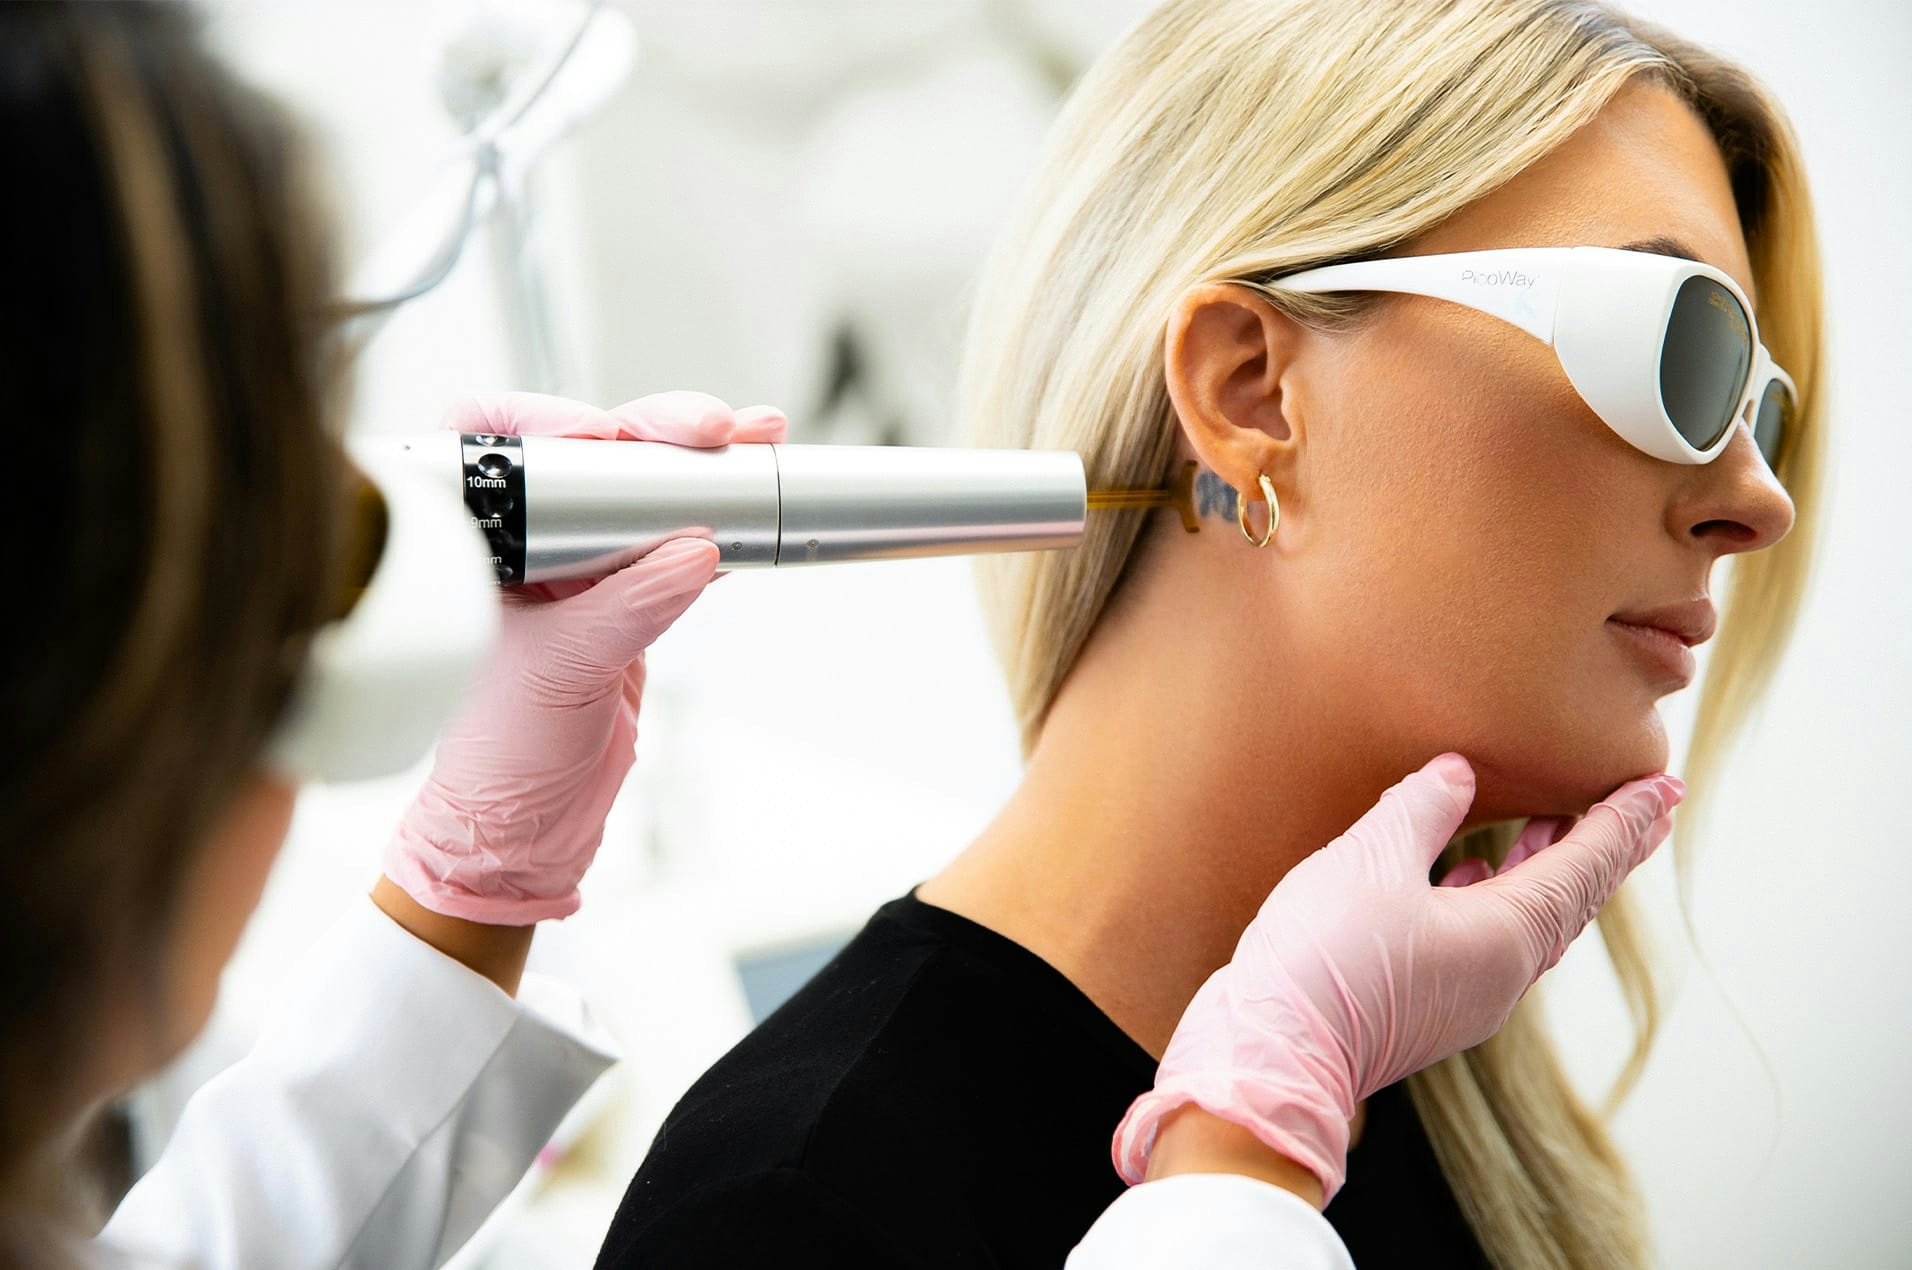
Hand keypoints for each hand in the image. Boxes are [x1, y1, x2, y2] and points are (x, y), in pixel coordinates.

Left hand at [383, 391, 786, 924]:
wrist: (526, 833)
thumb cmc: (500, 763)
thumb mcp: (563, 674)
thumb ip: (628, 607)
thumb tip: (693, 550)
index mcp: (472, 545)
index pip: (493, 441)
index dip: (548, 419)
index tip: (603, 436)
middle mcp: (518, 544)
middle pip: (586, 451)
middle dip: (650, 429)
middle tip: (704, 431)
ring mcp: (575, 569)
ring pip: (637, 487)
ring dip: (696, 459)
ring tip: (747, 437)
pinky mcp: (623, 599)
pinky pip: (672, 538)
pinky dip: (715, 513)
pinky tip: (751, 485)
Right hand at [1112, 752, 1680, 1201]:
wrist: (1270, 1056)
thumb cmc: (1326, 956)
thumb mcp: (1371, 858)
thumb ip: (1420, 808)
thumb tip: (1456, 773)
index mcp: (1507, 934)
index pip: (1585, 865)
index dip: (1623, 821)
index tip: (1664, 788)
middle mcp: (1501, 974)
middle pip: (1568, 900)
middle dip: (1600, 848)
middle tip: (1640, 807)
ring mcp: (1464, 999)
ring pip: (1527, 925)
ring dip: (1545, 871)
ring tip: (1551, 826)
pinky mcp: (1424, 1010)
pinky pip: (1486, 944)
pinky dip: (1495, 900)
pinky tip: (1465, 877)